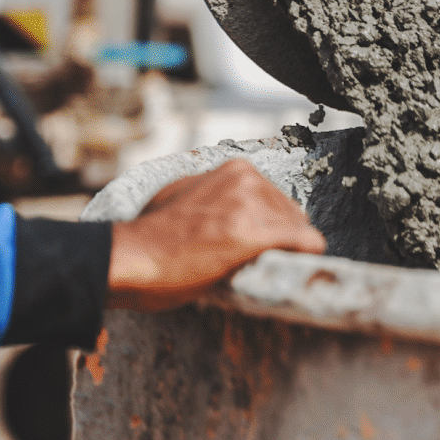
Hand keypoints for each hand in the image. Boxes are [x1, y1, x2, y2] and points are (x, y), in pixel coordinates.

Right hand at [106, 159, 325, 312]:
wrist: (133, 257)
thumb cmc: (151, 236)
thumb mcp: (184, 196)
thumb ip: (213, 197)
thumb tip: (227, 211)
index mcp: (233, 170)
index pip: (274, 198)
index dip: (270, 224)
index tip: (259, 244)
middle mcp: (246, 179)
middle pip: (291, 212)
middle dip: (279, 237)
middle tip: (257, 261)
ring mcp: (252, 204)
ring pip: (299, 229)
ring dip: (286, 251)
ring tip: (259, 268)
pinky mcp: (255, 234)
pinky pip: (307, 242)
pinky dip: (306, 256)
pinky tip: (300, 266)